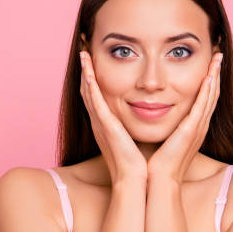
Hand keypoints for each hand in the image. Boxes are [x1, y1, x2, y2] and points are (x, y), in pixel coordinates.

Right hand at [79, 50, 147, 184]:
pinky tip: (88, 72)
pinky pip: (95, 102)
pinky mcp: (105, 127)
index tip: (93, 61)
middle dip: (84, 70)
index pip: (97, 96)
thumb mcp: (134, 138)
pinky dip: (90, 86)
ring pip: (88, 92)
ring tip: (83, 53)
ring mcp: (100, 124)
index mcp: (107, 124)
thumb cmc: (138, 163)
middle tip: (83, 51)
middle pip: (88, 90)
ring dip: (84, 72)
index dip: (92, 78)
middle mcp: (100, 122)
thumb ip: (134, 126)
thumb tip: (149, 114)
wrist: (136, 180)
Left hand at [147, 52, 222, 183]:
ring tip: (217, 57)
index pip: (203, 99)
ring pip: (210, 96)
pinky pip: (202, 106)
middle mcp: (199, 126)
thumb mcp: (162, 139)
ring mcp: (197, 129)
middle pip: (212, 94)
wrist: (156, 180)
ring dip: (215, 75)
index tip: (208, 64)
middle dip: (215, 73)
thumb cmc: (156, 163)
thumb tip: (152, 113)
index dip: (208, 81)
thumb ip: (163, 125)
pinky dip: (207, 90)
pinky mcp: (191, 131)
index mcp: (192, 128)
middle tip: (218, 54)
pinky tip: (209, 76)